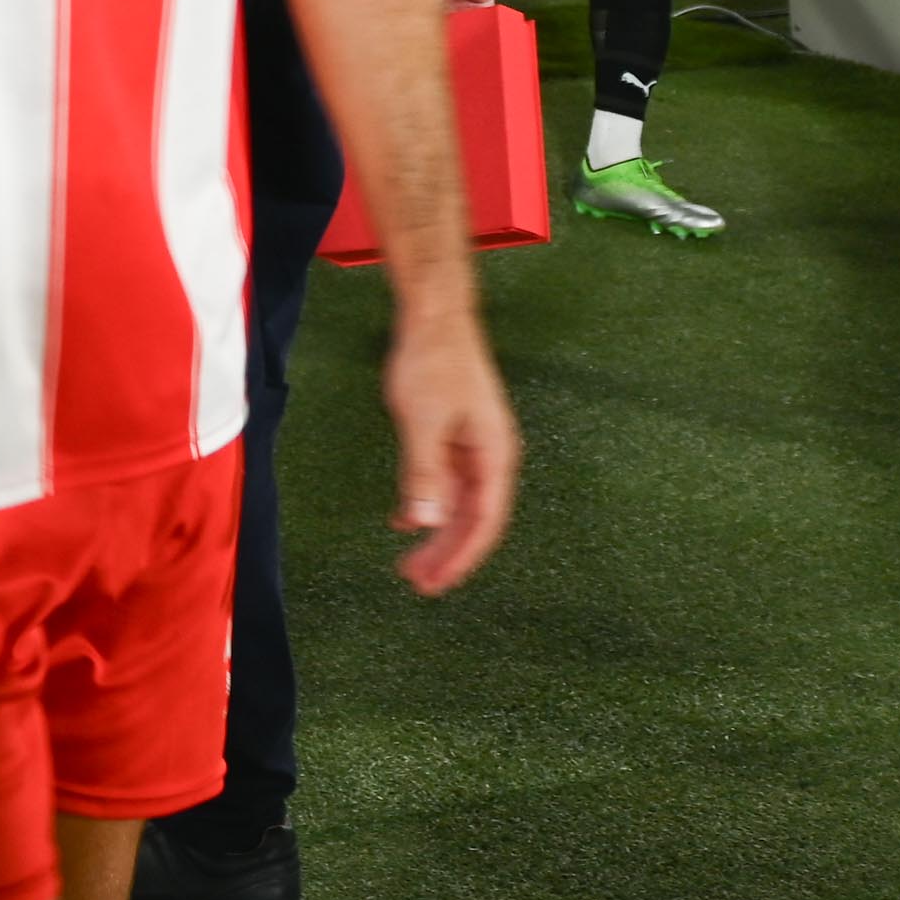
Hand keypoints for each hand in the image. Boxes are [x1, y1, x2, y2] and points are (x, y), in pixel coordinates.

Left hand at [382, 302, 517, 595]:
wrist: (434, 317)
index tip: (437, 582)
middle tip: (418, 583)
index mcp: (495, 455)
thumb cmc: (434, 362)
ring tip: (411, 563)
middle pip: (474, 518)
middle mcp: (491, 457)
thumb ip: (424, 472)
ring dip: (437, 533)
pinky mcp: (456, 437)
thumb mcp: (422, 421)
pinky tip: (405, 521)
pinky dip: (427, 503)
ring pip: (459, 504)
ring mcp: (474, 447)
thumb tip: (426, 522)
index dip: (462, 556)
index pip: (485, 521)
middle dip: (447, 553)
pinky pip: (446, 483)